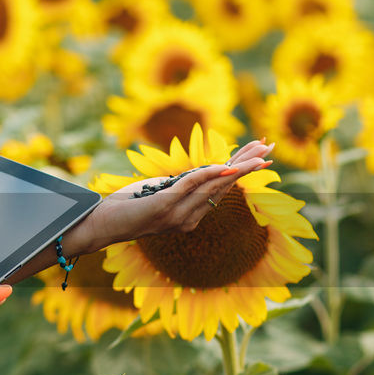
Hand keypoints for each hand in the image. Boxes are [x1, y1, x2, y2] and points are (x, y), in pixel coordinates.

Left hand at [76, 139, 274, 246]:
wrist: (102, 225)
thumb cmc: (126, 208)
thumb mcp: (157, 193)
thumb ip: (177, 186)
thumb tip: (194, 173)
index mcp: (191, 214)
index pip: (221, 188)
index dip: (241, 170)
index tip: (261, 154)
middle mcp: (190, 218)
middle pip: (225, 186)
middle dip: (248, 165)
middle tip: (271, 148)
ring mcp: (178, 214)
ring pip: (214, 186)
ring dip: (238, 167)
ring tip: (259, 154)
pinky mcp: (164, 207)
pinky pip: (191, 186)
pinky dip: (209, 174)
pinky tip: (225, 165)